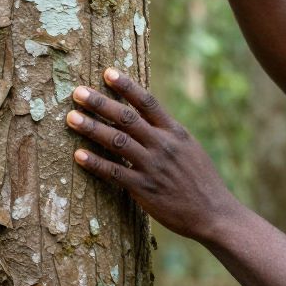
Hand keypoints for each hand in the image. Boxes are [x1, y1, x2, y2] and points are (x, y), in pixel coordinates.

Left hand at [66, 69, 237, 240]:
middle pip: (126, 118)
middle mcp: (163, 145)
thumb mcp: (190, 149)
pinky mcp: (144, 189)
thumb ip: (168, 134)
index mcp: (176, 133)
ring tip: (72, 118)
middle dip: (100, 103)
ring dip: (92, 128)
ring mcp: (153, 167)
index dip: (127, 86)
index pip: (148, 102)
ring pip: (117, 141)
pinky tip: (78, 155)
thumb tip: (146, 118)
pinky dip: (95, 163)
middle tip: (78, 92)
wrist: (214, 213)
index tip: (107, 72)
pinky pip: (114, 173)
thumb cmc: (201, 181)